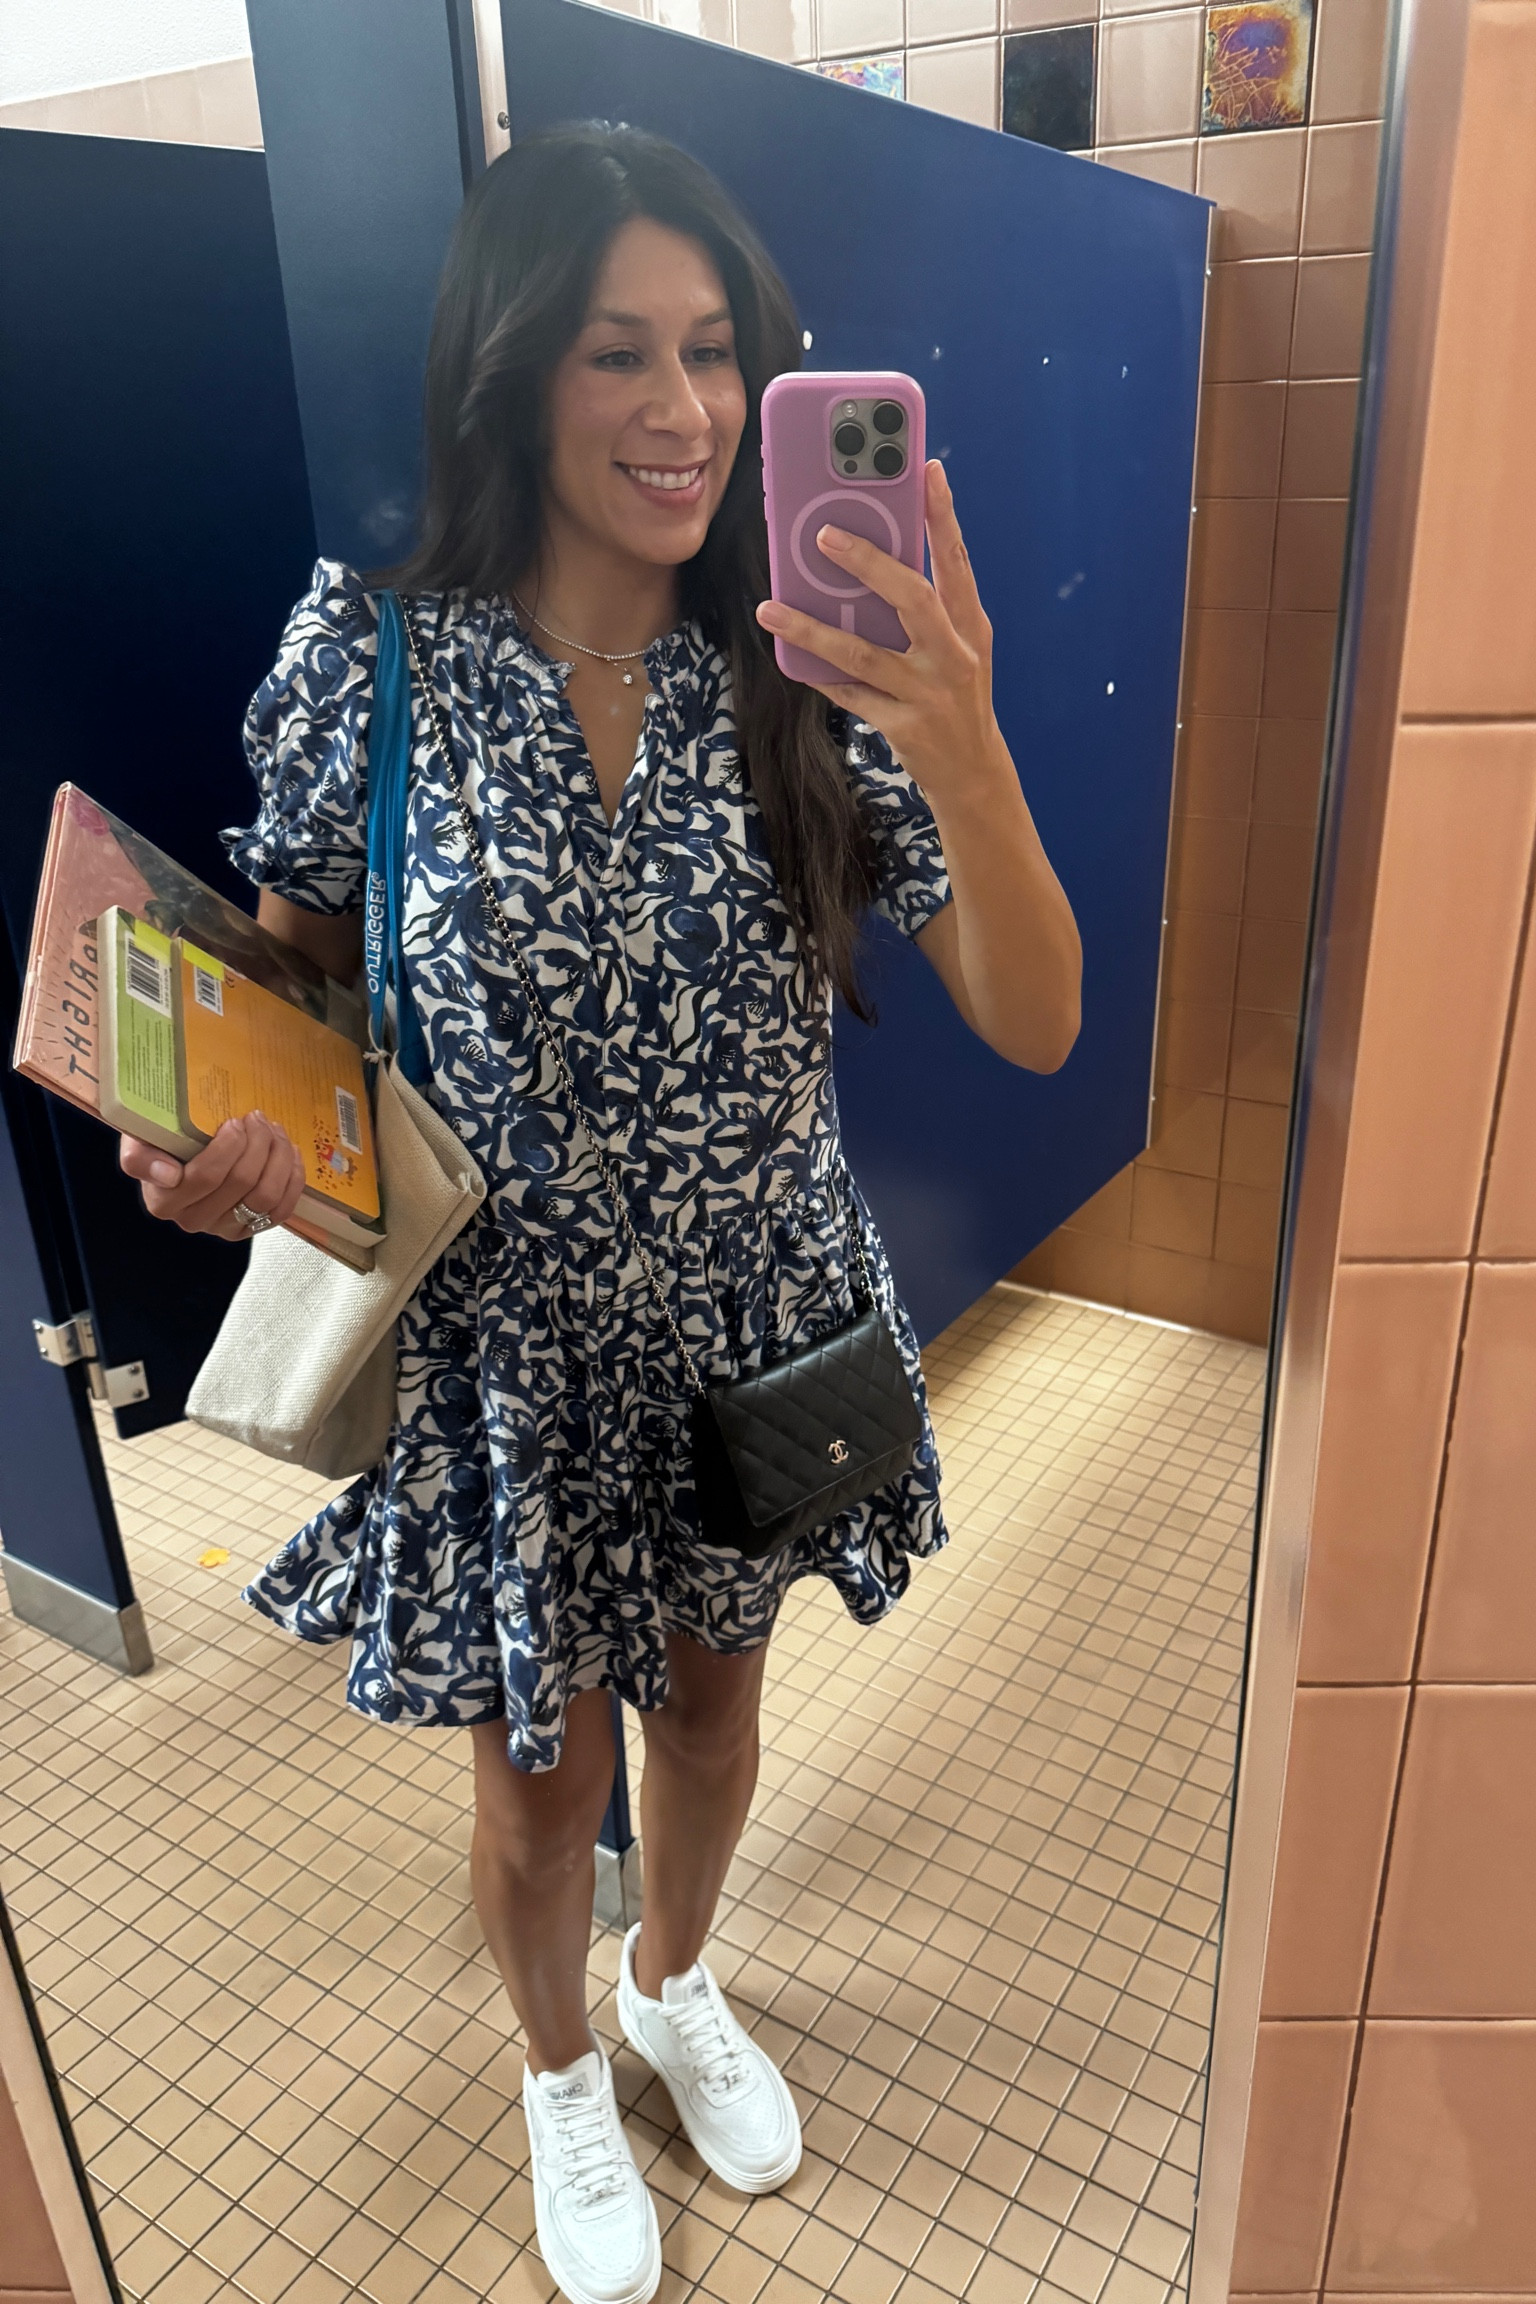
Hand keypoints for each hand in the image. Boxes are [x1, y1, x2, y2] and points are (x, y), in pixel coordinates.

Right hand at [120, 1113, 306, 1241]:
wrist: (175, 1155)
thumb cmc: (160, 1142)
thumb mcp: (138, 1139)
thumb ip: (139, 1156)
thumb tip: (167, 1175)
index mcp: (164, 1200)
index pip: (206, 1177)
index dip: (229, 1147)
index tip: (235, 1121)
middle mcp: (193, 1220)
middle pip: (242, 1182)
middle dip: (259, 1143)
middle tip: (258, 1117)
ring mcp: (223, 1228)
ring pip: (265, 1196)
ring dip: (279, 1158)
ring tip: (274, 1131)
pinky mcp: (248, 1229)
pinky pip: (281, 1210)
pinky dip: (292, 1179)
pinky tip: (289, 1154)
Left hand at [755, 459, 1007, 810]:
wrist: (974, 771)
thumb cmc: (957, 692)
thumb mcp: (960, 645)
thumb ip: (928, 607)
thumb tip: (871, 561)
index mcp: (970, 625)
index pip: (956, 560)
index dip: (943, 515)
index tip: (927, 469)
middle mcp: (954, 655)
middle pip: (911, 598)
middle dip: (868, 563)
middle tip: (825, 535)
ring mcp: (928, 692)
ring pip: (863, 653)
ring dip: (812, 629)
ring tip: (771, 608)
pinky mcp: (903, 725)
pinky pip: (850, 693)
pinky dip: (819, 673)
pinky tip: (791, 656)